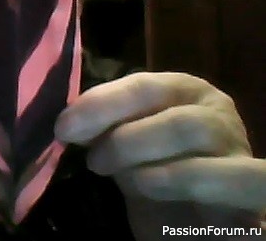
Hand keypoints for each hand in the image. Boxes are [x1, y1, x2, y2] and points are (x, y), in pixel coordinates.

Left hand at [54, 72, 265, 239]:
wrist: (198, 229)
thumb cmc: (158, 180)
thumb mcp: (125, 152)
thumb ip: (104, 130)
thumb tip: (68, 120)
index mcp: (183, 92)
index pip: (142, 84)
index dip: (100, 102)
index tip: (65, 126)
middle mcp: (215, 110)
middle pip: (166, 103)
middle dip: (119, 131)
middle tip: (92, 159)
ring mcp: (239, 145)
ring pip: (192, 127)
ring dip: (142, 150)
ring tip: (115, 174)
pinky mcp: (254, 188)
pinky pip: (232, 174)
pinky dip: (182, 177)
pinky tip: (147, 184)